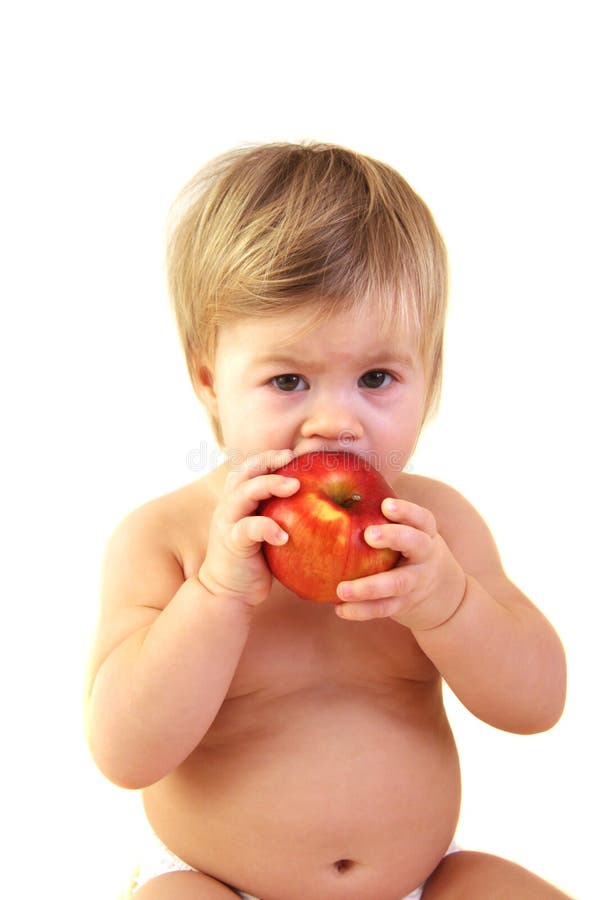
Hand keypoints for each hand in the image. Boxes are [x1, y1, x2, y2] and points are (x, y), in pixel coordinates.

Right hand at [198, 449, 299, 607]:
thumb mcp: (265, 530)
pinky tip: (285, 536)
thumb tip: (318, 499)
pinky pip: (248, 528)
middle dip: (269, 461)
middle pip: (245, 472)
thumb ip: (279, 512)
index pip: (249, 467)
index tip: (293, 453)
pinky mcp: (232, 543)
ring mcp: (228, 523)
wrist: (227, 592)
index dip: (269, 456)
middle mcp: (230, 506)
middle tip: (293, 458)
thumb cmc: (255, 560)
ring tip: (295, 486)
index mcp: (237, 500)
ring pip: (244, 493)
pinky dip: (268, 528)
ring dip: (269, 485)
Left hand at [335, 498, 466, 630]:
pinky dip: (361, 611)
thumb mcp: (410, 531)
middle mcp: (425, 556)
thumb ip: (385, 517)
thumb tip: (343, 492)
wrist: (444, 594)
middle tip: (368, 534)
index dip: (406, 510)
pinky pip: (384, 608)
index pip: (421, 518)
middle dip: (394, 537)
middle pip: (415, 545)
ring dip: (368, 588)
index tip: (386, 504)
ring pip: (396, 584)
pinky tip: (339, 609)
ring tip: (341, 589)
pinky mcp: (405, 605)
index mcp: (425, 533)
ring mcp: (416, 582)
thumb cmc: (411, 550)